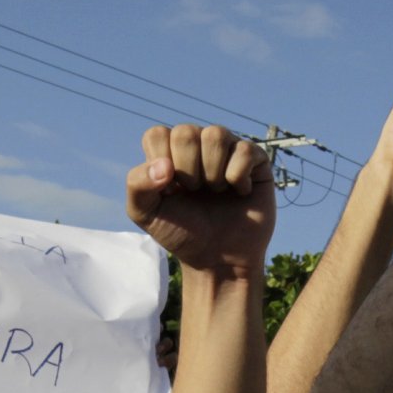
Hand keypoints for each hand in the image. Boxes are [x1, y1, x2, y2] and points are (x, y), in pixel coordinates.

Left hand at [126, 125, 273, 276]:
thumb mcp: (146, 214)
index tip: (169, 190)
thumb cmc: (183, 233)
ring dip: (212, 173)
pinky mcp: (255, 160)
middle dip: (187, 171)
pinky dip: (237, 177)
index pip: (157, 134)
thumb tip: (164, 165)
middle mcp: (198, 145)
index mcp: (169, 152)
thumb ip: (137, 185)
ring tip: (216, 191)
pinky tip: (238, 192)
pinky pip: (245, 151)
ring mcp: (228, 150)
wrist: (219, 260)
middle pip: (186, 133)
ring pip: (216, 135)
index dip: (160, 164)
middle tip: (194, 192)